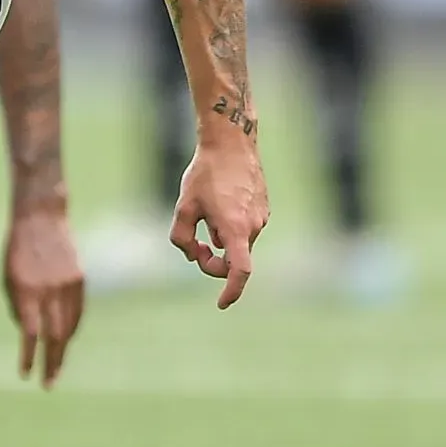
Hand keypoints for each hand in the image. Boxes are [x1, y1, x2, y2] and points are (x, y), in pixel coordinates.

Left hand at [2, 201, 84, 387]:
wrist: (42, 217)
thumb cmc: (17, 250)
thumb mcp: (8, 277)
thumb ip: (18, 306)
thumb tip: (29, 334)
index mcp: (26, 289)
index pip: (29, 332)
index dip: (28, 356)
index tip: (25, 375)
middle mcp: (49, 290)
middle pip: (54, 336)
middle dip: (51, 363)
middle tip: (48, 383)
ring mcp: (68, 285)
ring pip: (68, 327)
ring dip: (62, 350)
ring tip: (55, 367)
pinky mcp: (79, 280)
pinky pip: (77, 313)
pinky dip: (71, 330)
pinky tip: (66, 342)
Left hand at [171, 137, 269, 306]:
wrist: (232, 143)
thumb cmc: (205, 174)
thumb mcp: (183, 207)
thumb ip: (181, 238)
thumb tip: (193, 255)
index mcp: (235, 229)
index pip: (240, 272)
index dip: (231, 291)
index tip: (221, 303)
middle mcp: (254, 226)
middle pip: (234, 262)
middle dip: (212, 263)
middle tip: (193, 247)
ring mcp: (262, 218)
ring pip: (238, 245)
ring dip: (220, 243)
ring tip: (206, 214)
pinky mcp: (264, 209)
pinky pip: (245, 230)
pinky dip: (231, 230)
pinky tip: (219, 205)